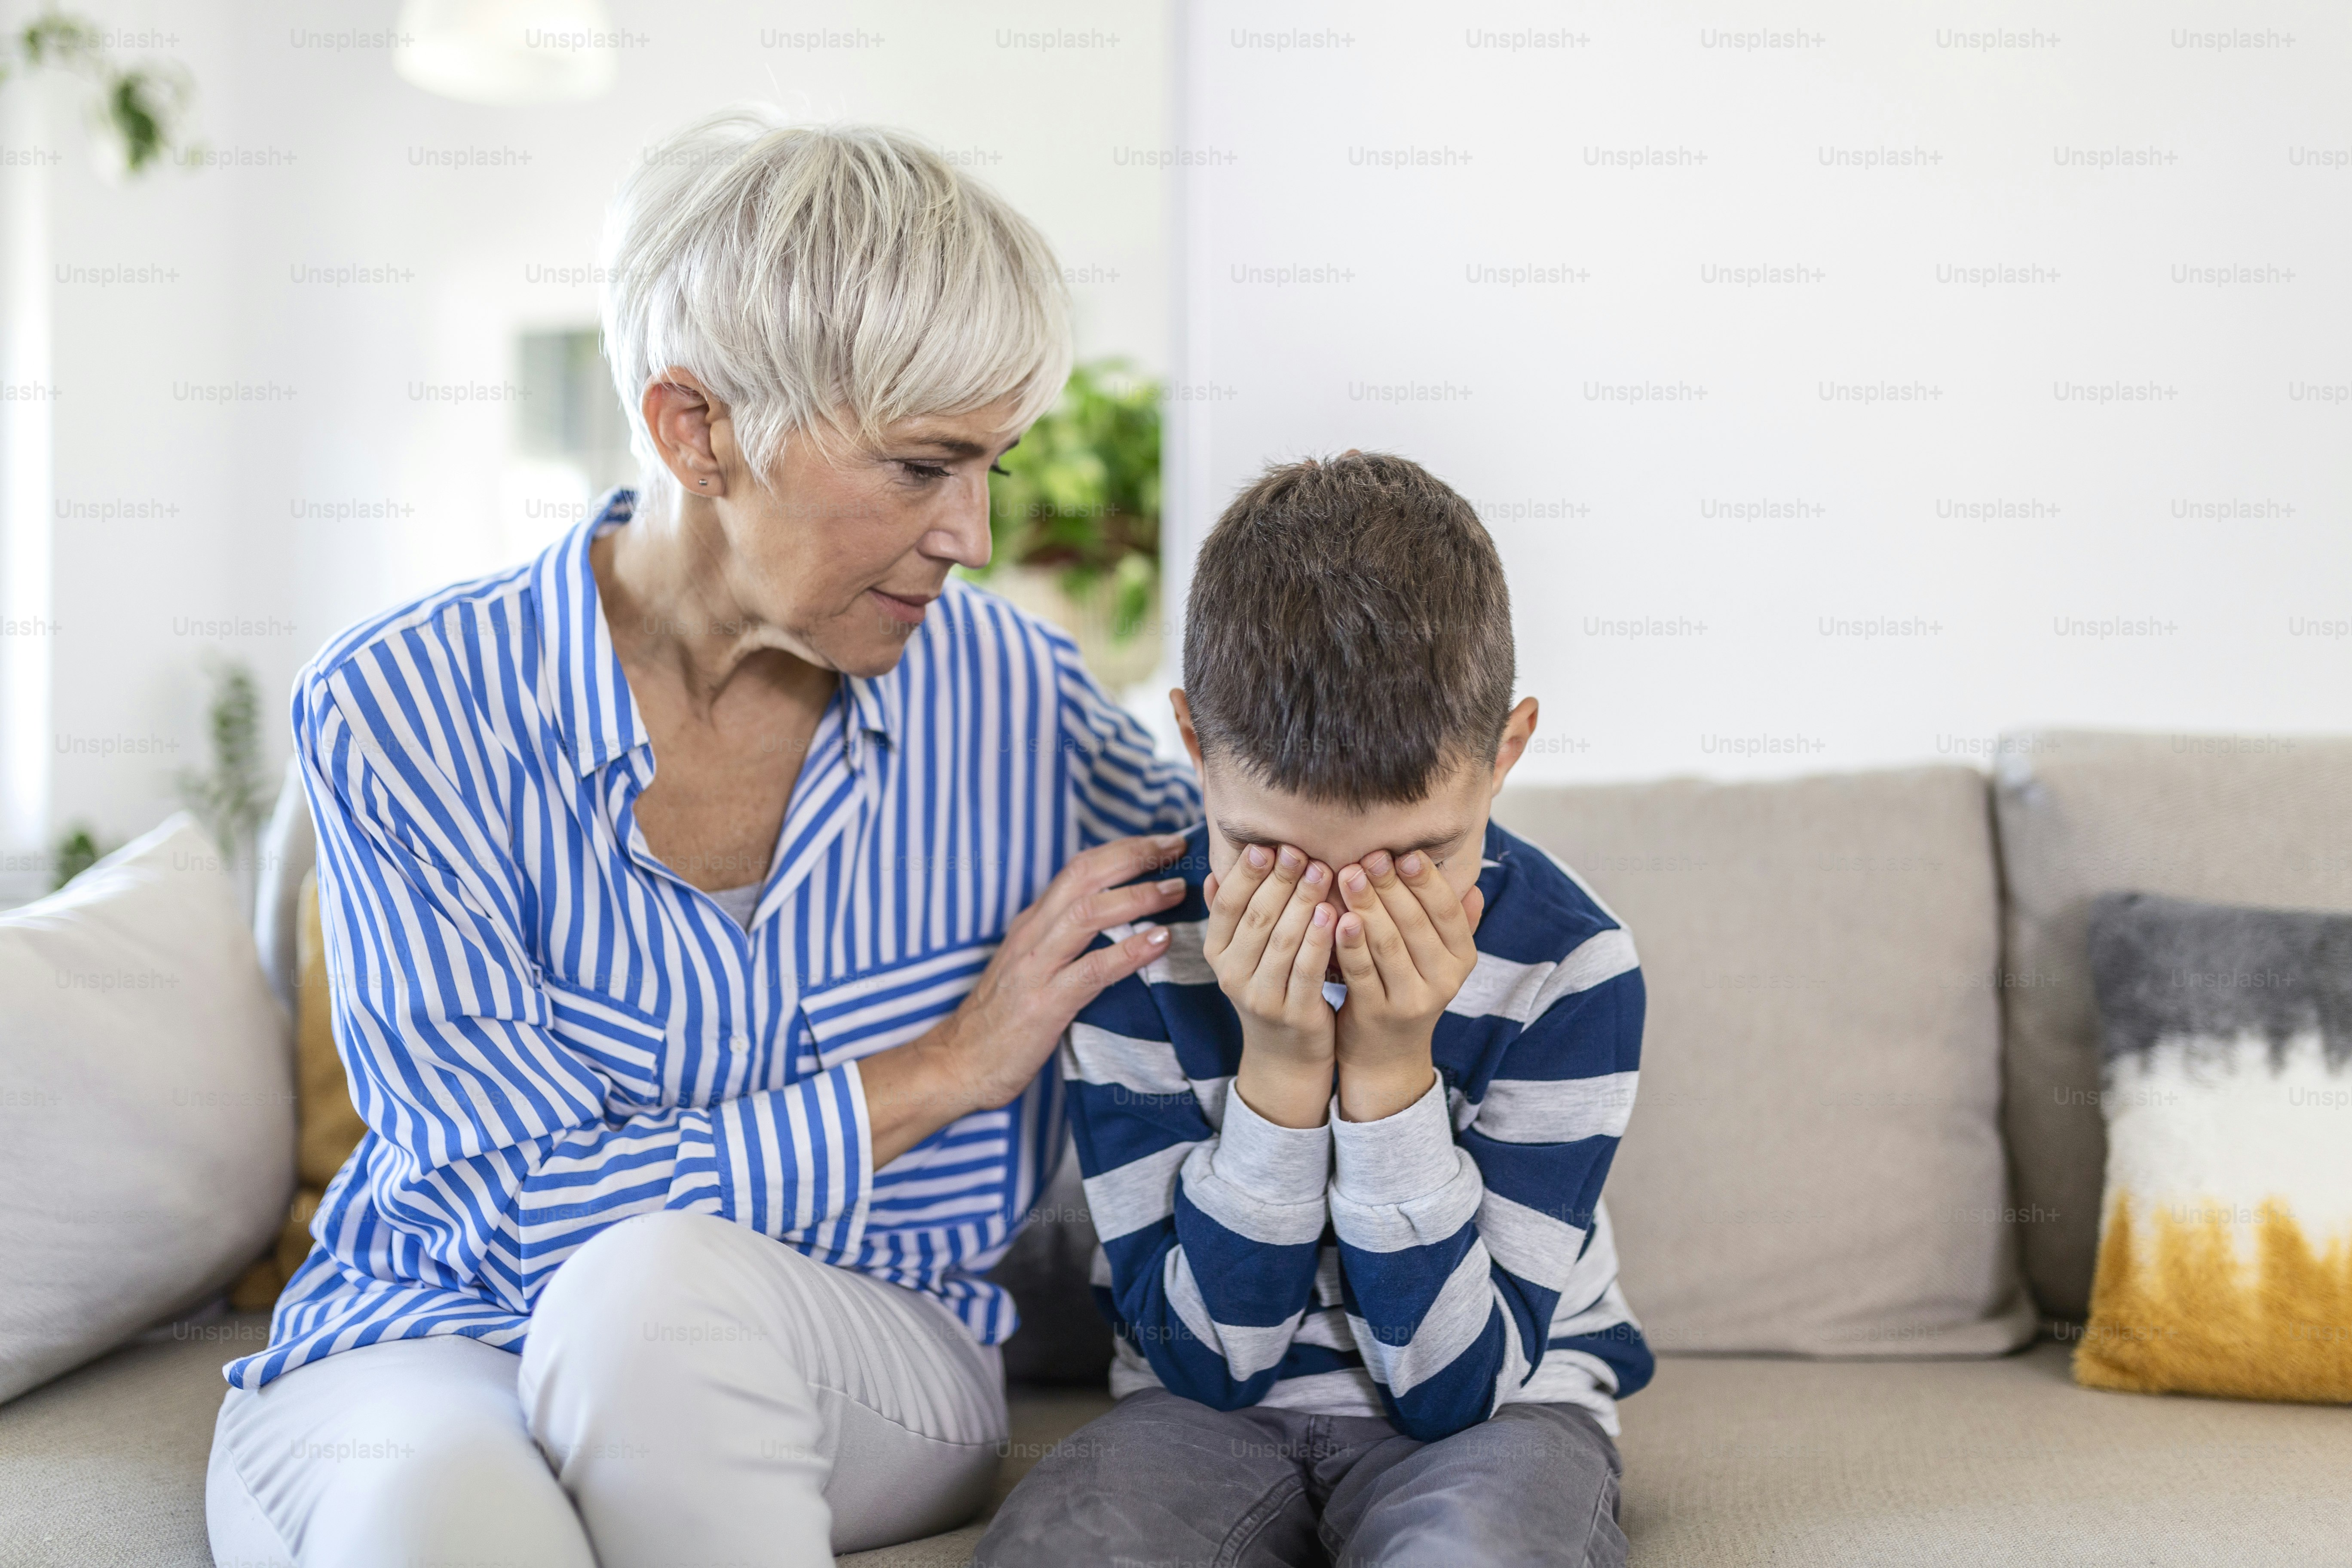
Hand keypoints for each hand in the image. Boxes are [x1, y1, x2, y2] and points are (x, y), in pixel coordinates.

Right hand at [862, 833, 1188, 1165]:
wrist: (958, 1063)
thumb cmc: (1000, 1018)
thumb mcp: (1028, 963)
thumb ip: (1060, 937)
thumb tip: (1108, 916)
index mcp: (1032, 923)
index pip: (1079, 868)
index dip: (1123, 850)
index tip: (1162, 843)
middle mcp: (1032, 935)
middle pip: (1085, 877)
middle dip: (1134, 856)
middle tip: (1178, 848)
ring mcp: (1036, 968)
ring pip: (1088, 913)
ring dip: (1138, 897)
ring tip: (1177, 890)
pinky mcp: (1044, 1004)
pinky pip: (1092, 970)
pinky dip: (1129, 952)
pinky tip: (1160, 941)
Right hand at [1203, 843, 1338, 1127]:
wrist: (1285, 1055)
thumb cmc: (1270, 987)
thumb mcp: (1243, 955)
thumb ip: (1232, 917)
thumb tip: (1212, 874)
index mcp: (1217, 953)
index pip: (1227, 905)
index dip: (1246, 873)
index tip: (1267, 844)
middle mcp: (1231, 975)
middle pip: (1256, 919)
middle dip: (1280, 880)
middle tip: (1302, 850)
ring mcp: (1261, 998)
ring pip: (1282, 942)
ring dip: (1303, 903)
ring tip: (1323, 872)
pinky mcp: (1293, 1014)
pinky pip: (1308, 971)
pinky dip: (1321, 940)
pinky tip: (1336, 913)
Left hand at [1330, 849, 1486, 1121]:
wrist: (1387, 1056)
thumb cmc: (1408, 989)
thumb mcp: (1439, 961)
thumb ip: (1455, 925)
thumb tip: (1474, 887)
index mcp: (1462, 959)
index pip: (1447, 911)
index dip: (1426, 881)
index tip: (1403, 853)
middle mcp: (1443, 980)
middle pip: (1415, 923)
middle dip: (1390, 885)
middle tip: (1368, 856)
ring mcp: (1411, 1000)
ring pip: (1388, 944)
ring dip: (1367, 905)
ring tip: (1348, 874)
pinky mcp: (1377, 1014)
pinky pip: (1361, 971)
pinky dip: (1348, 943)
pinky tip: (1335, 917)